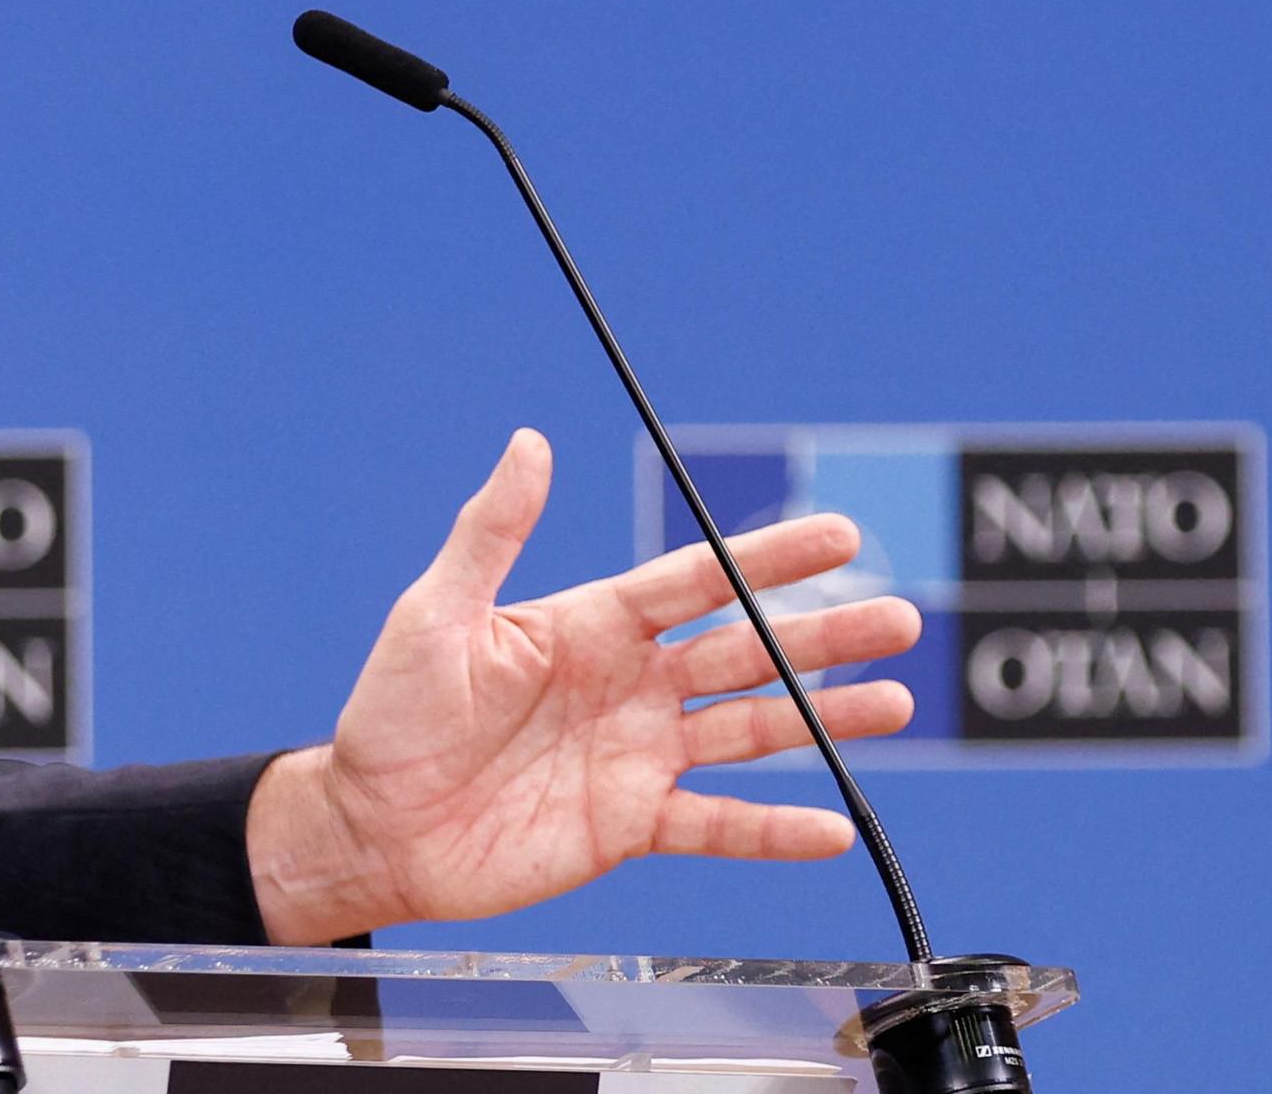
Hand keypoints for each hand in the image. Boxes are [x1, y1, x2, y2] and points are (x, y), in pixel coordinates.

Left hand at [247, 428, 918, 943]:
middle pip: (747, 651)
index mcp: (591, 624)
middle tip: (901, 618)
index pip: (698, 582)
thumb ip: (490, 532)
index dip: (768, 562)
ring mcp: (637, 755)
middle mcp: (629, 684)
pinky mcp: (630, 825)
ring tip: (897, 702)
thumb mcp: (436, 614)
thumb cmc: (390, 715)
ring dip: (825, 719)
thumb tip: (528, 441)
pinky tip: (833, 827)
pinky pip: (716, 824)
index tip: (839, 536)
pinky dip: (773, 830)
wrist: (370, 827)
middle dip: (823, 635)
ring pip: (752, 730)